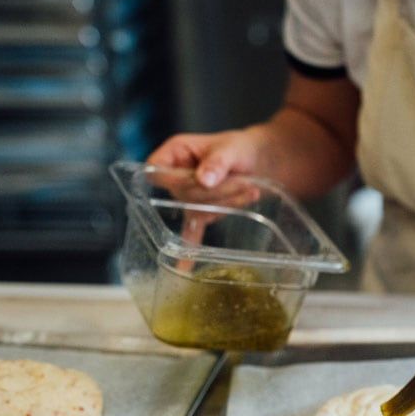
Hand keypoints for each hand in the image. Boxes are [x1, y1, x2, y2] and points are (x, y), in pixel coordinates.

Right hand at [147, 127, 270, 249]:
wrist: (259, 160)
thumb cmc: (240, 148)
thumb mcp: (231, 149)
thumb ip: (217, 162)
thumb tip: (204, 180)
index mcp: (174, 153)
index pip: (155, 170)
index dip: (172, 179)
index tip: (197, 181)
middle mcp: (174, 177)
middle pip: (183, 193)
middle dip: (216, 191)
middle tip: (243, 183)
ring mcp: (186, 197)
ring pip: (198, 209)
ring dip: (226, 204)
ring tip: (249, 190)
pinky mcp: (200, 212)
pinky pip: (192, 230)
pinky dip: (190, 246)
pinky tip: (182, 268)